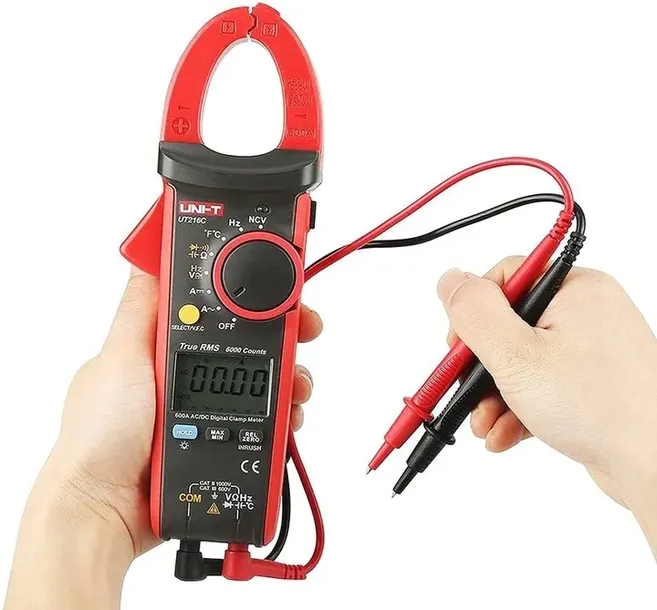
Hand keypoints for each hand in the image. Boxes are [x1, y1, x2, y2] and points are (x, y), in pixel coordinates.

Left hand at [4, 269, 321, 608]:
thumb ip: (141, 309)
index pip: (216, 307)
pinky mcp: (222, 437)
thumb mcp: (120, 358)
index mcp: (164, 347)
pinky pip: (264, 421)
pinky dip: (282, 415)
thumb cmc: (99, 436)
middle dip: (283, 332)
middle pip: (250, 342)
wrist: (105, 510)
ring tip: (297, 383)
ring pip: (264, 381)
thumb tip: (152, 259)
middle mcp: (190, 374)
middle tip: (305, 328)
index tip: (276, 283)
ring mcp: (207, 407)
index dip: (247, 292)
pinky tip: (289, 415)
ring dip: (289, 376)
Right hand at [439, 260, 656, 551]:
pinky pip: (539, 385)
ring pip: (520, 360)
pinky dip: (517, 408)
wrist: (654, 467)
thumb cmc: (600, 410)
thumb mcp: (516, 356)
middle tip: (467, 390)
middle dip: (481, 367)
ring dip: (493, 395)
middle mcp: (585, 312)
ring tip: (484, 423)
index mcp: (574, 290)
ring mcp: (589, 349)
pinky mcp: (588, 382)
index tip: (459, 347)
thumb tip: (450, 281)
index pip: (505, 278)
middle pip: (507, 324)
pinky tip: (505, 433)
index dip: (473, 312)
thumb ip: (475, 314)